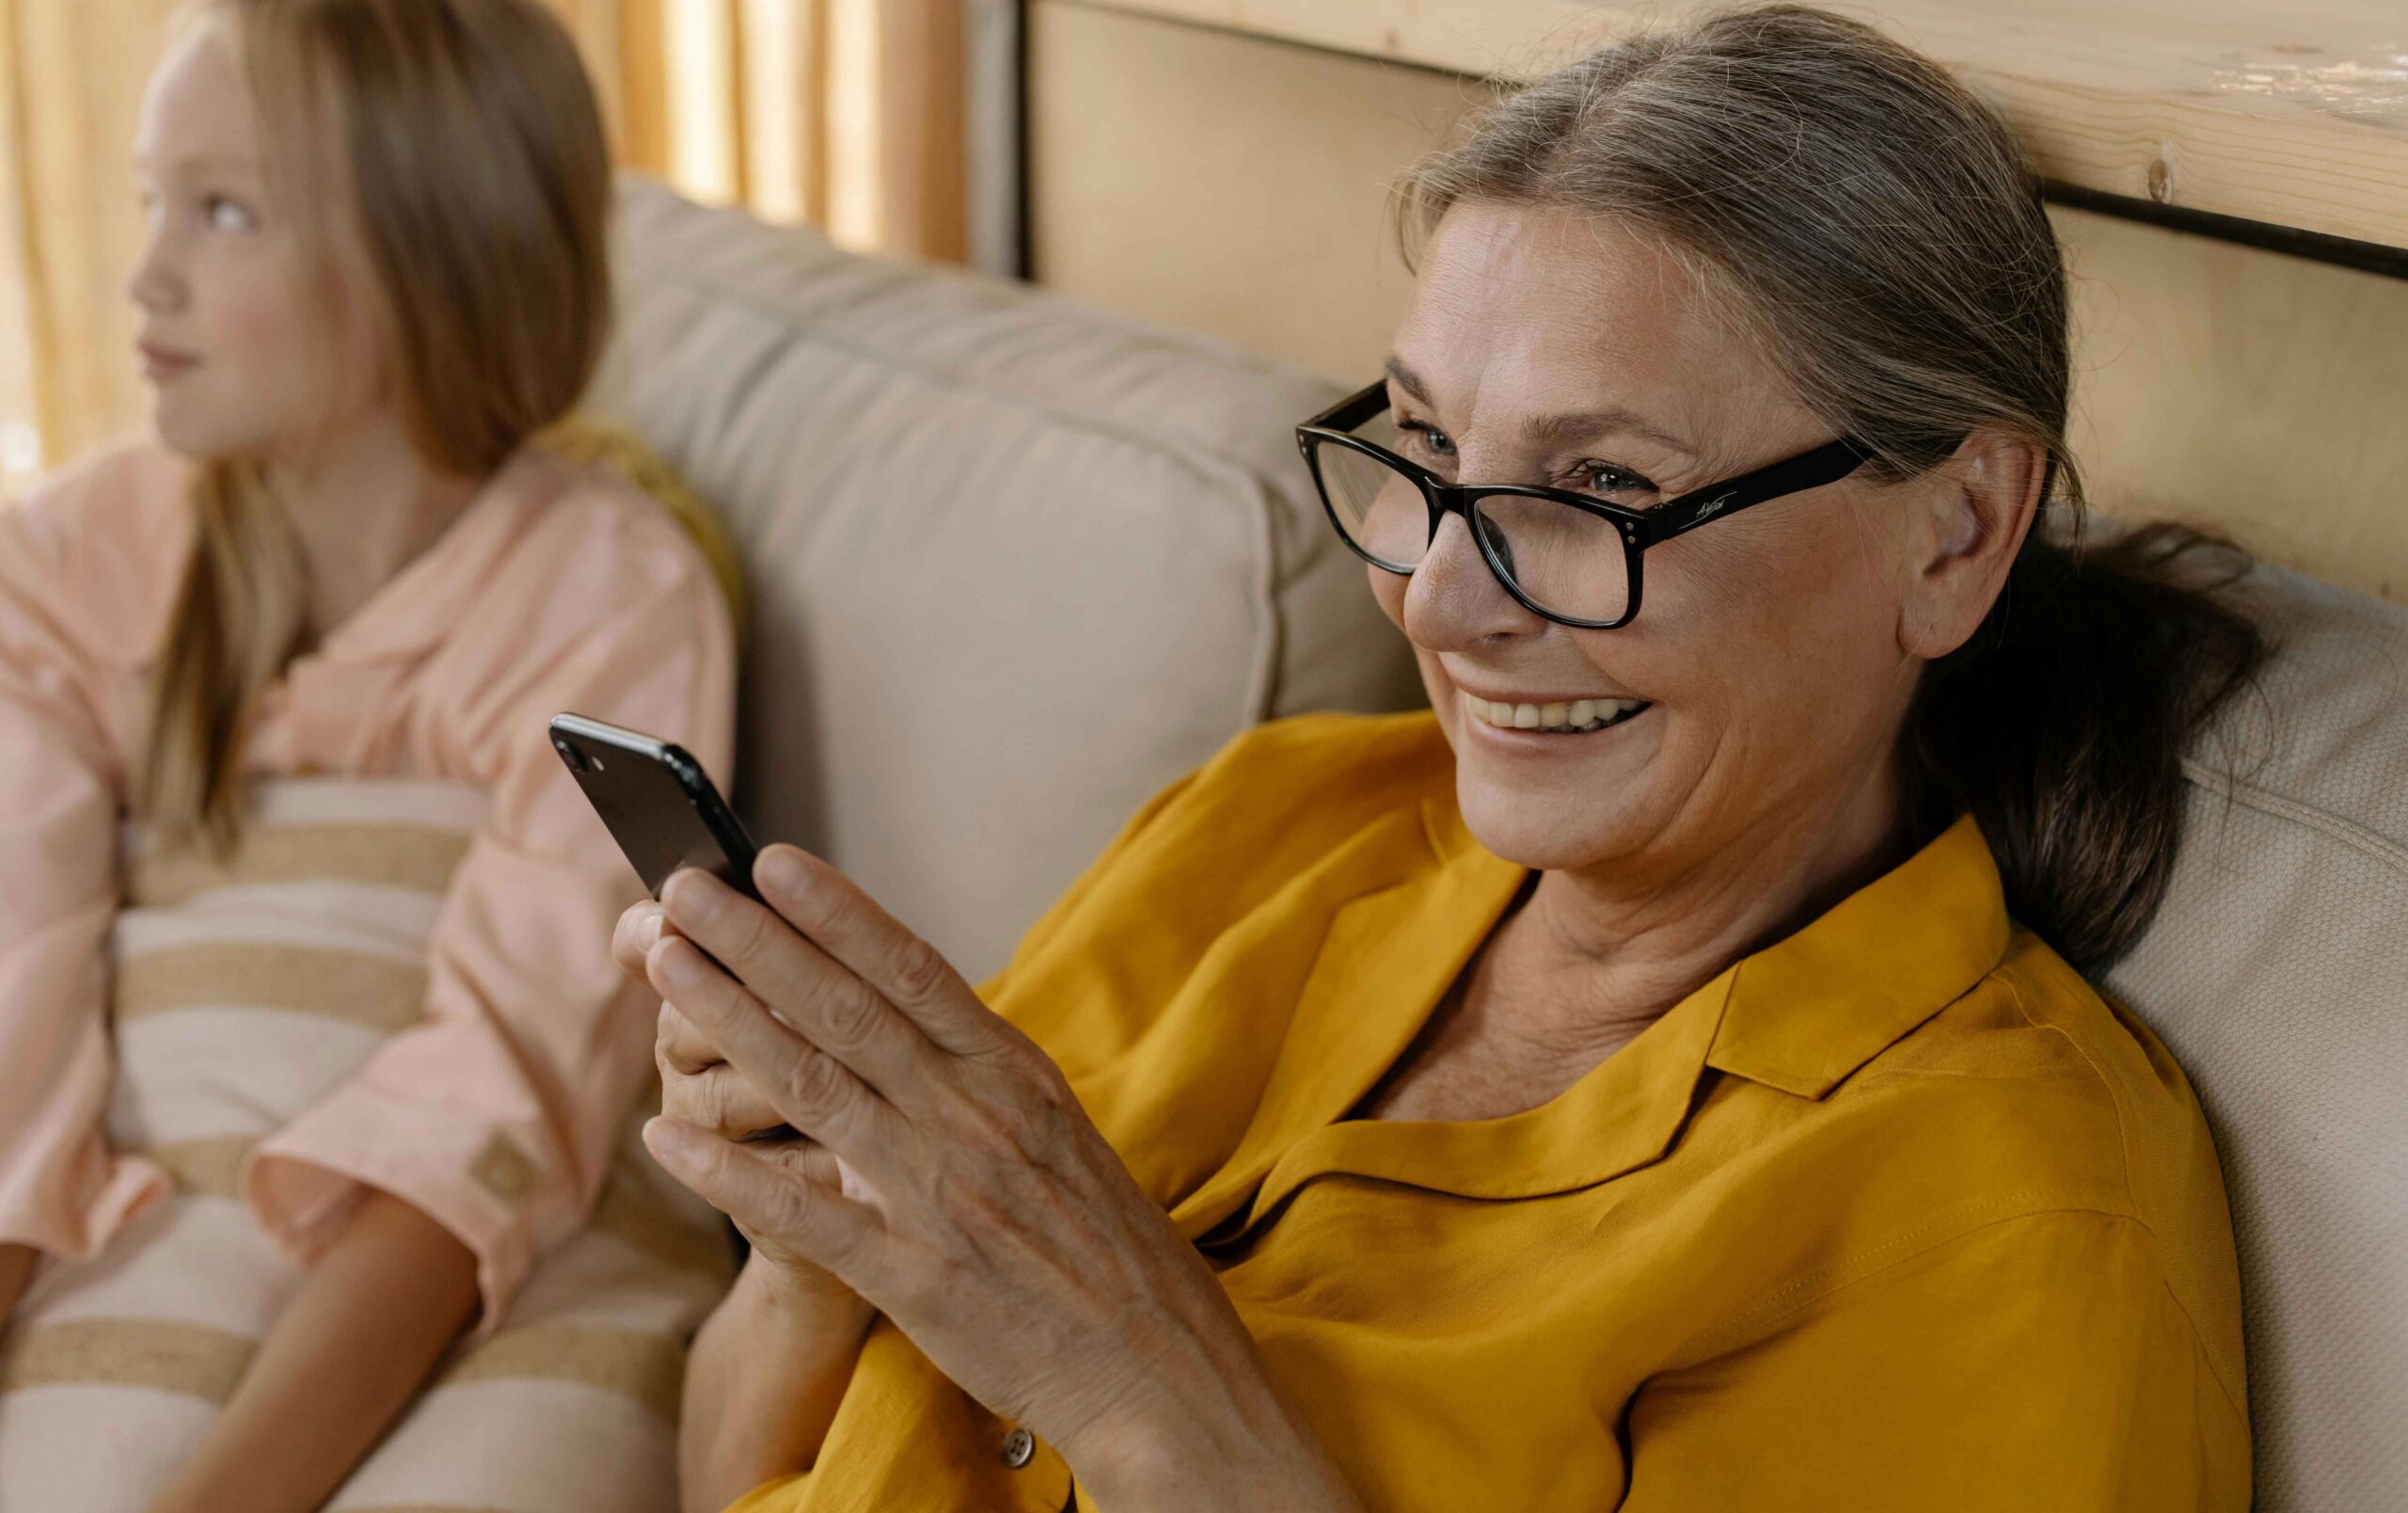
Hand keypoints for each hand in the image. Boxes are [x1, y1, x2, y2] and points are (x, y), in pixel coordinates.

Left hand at [634, 848, 1350, 1503]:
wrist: (1158, 1366)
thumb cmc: (1103, 1249)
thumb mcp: (1055, 1136)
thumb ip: (977, 1082)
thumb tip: (897, 1026)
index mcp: (1015, 1077)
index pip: (912, 970)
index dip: (836, 911)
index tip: (771, 861)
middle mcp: (976, 1118)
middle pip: (847, 1008)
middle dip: (757, 942)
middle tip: (685, 890)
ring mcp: (942, 1194)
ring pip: (815, 1085)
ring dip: (731, 1020)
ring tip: (666, 968)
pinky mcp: (915, 1276)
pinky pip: (804, 1215)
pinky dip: (731, 1174)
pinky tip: (667, 1139)